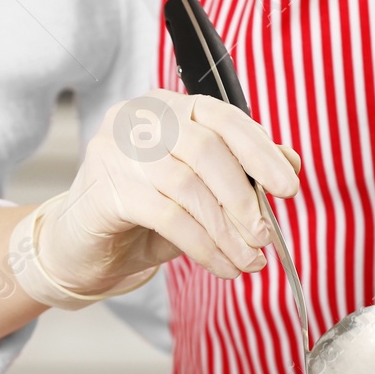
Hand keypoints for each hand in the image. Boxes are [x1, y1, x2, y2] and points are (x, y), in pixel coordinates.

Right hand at [37, 90, 300, 295]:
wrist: (83, 246)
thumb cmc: (147, 211)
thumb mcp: (201, 188)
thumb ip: (241, 168)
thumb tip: (291, 162)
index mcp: (168, 107)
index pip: (223, 117)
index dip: (261, 151)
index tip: (289, 187)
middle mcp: (139, 119)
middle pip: (206, 150)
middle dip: (243, 198)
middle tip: (265, 236)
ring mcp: (116, 151)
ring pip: (188, 187)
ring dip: (226, 230)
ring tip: (248, 259)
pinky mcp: (105, 190)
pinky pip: (168, 218)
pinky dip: (204, 247)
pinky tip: (222, 266)